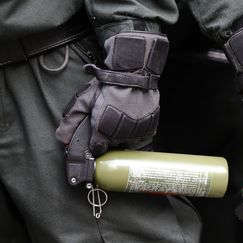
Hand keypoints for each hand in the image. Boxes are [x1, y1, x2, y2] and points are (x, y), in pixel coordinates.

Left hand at [56, 32, 168, 155]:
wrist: (133, 76)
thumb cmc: (107, 87)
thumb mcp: (84, 101)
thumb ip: (71, 121)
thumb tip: (62, 138)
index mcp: (103, 132)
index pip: (98, 149)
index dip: (96, 142)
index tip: (97, 134)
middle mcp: (120, 136)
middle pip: (113, 145)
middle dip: (110, 136)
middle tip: (109, 119)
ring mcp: (136, 133)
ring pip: (128, 142)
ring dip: (124, 134)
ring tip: (122, 117)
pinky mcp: (149, 129)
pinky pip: (141, 137)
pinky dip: (137, 132)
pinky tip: (132, 119)